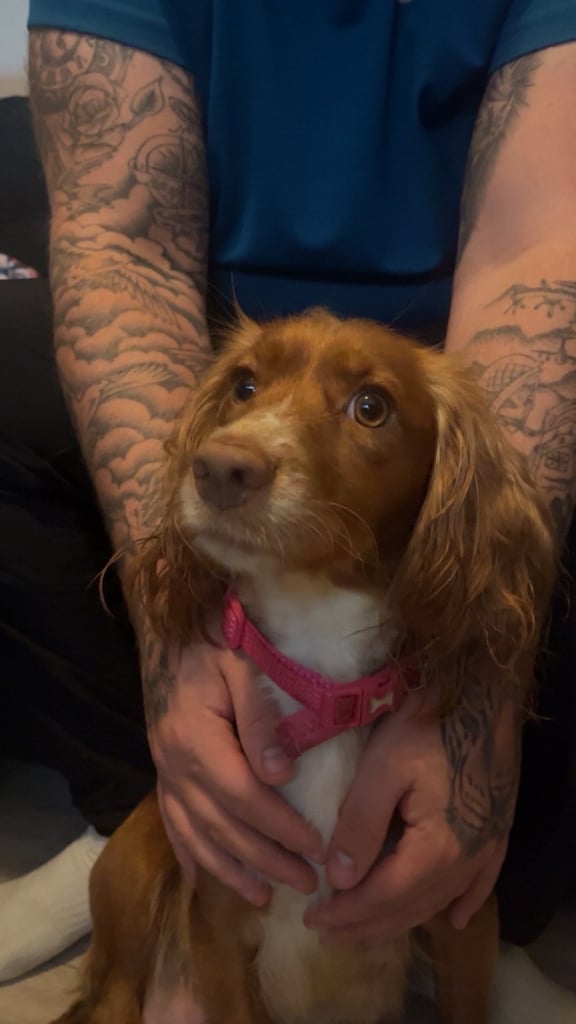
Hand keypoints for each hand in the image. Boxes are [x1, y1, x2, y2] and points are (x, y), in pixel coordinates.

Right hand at [141, 633, 323, 905]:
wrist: (172, 633)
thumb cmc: (217, 642)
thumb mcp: (243, 665)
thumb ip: (261, 717)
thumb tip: (282, 774)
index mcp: (196, 738)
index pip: (243, 796)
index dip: (280, 827)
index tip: (317, 847)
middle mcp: (174, 763)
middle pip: (222, 825)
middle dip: (266, 859)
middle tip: (307, 883)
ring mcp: (163, 771)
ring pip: (195, 833)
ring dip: (229, 869)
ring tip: (263, 898)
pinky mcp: (162, 772)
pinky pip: (172, 822)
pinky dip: (188, 853)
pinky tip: (202, 879)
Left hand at [304, 681, 519, 945]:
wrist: (485, 692)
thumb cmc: (429, 722)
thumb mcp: (384, 767)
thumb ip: (361, 824)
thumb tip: (338, 879)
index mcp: (436, 850)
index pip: (382, 898)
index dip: (345, 914)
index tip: (311, 919)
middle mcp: (465, 861)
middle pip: (410, 908)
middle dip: (366, 925)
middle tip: (326, 933)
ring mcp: (486, 847)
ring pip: (439, 900)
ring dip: (401, 918)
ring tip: (367, 929)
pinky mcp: (497, 830)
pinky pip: (481, 883)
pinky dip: (462, 903)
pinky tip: (455, 919)